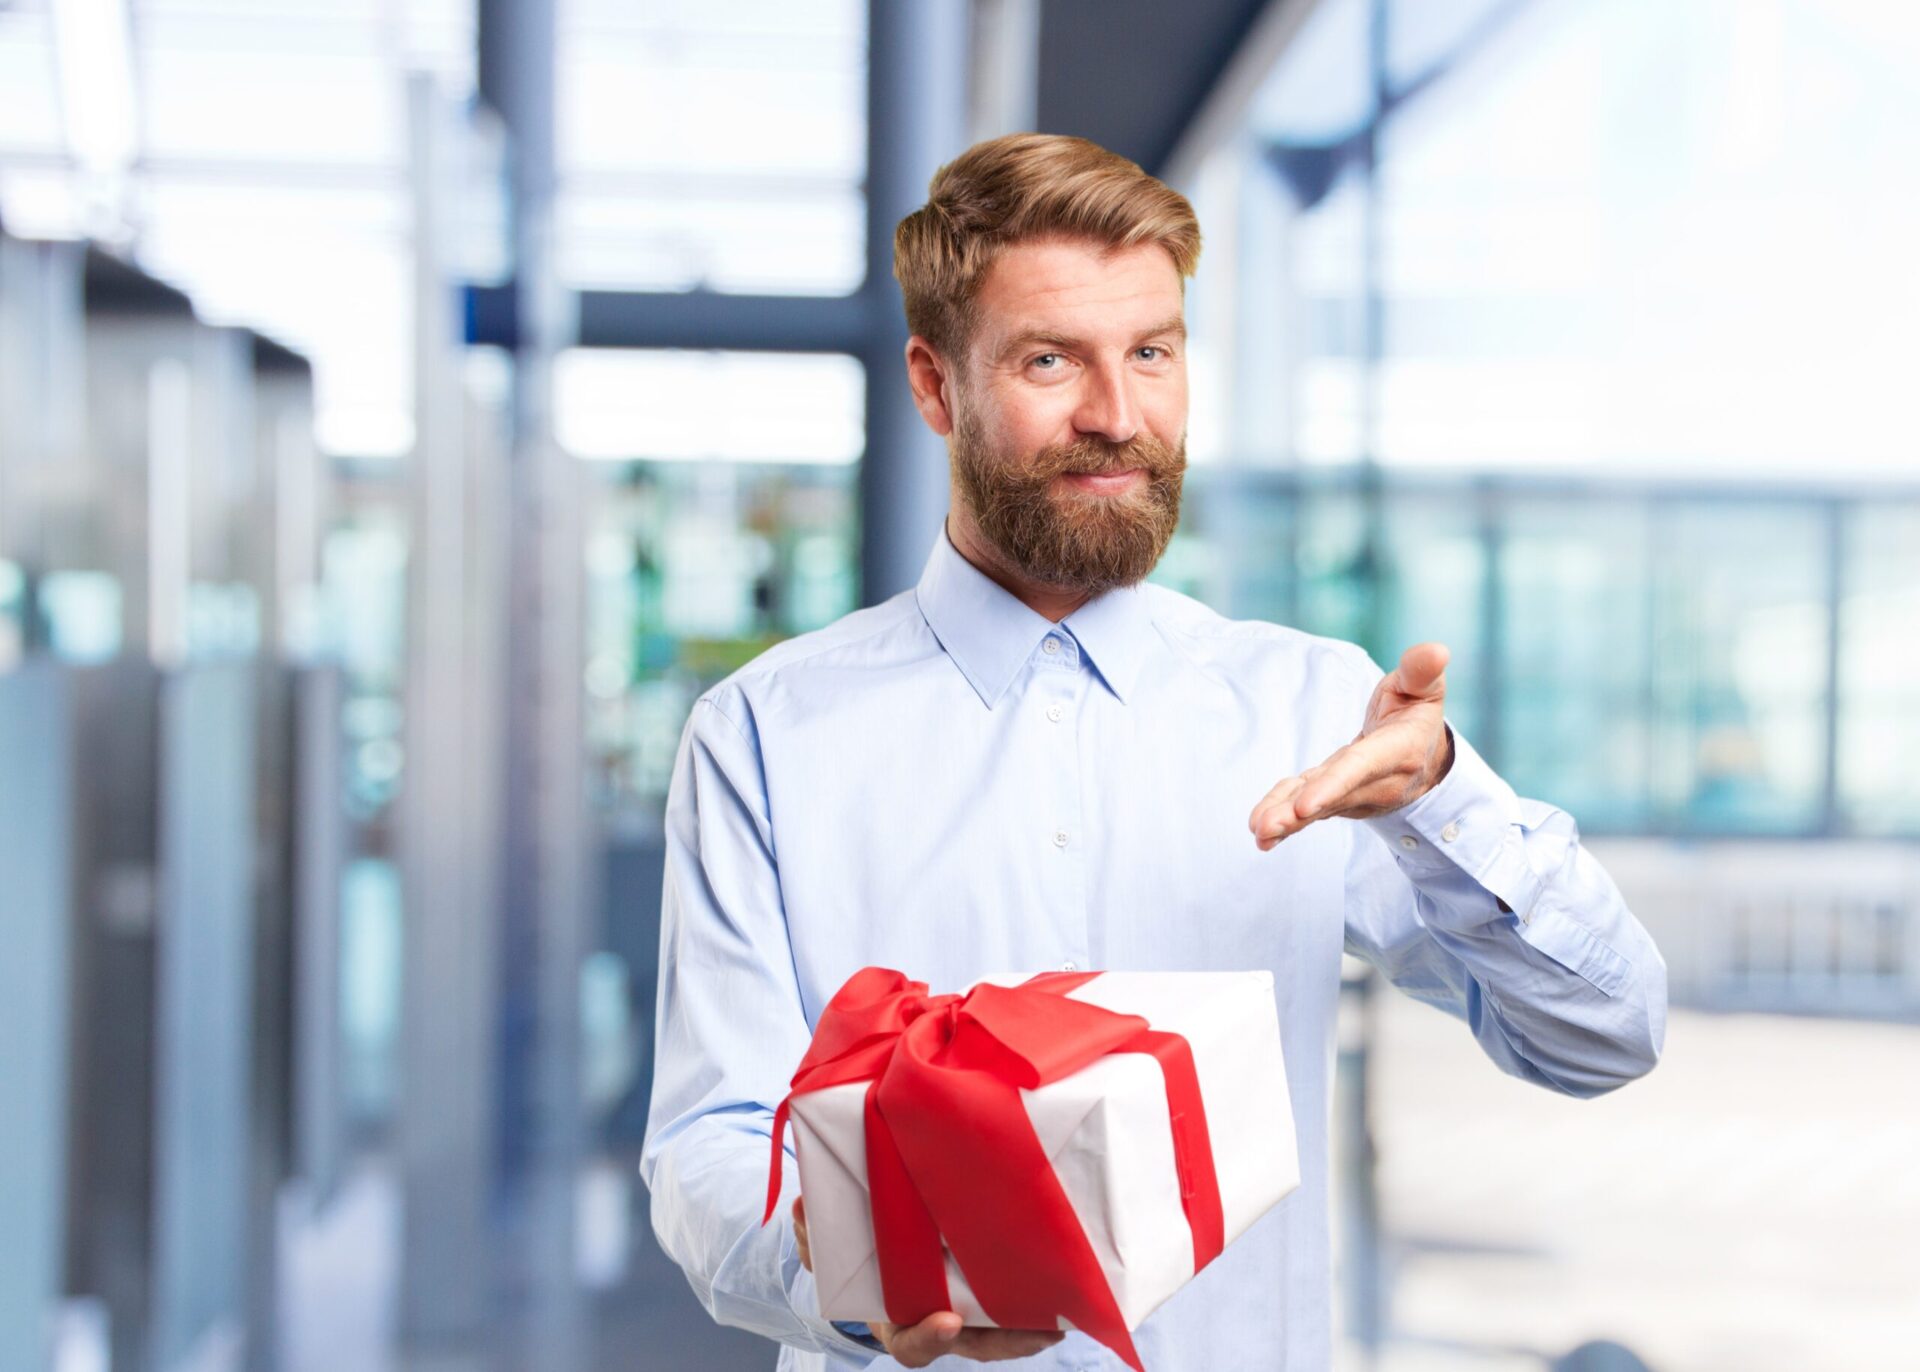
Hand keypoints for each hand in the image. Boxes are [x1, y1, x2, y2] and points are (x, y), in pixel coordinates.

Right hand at [792, 1196, 1065, 1364]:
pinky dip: (1035, 1294)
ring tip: (1069, 1311)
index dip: (928, 1337)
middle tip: (1045, 1333)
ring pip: (1001, 1326)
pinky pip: (1011, 1295)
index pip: (911, 1343)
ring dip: (1034, 1324)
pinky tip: (1064, 1279)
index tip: (947, 1321)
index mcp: (895, 1320)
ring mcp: (961, 1304)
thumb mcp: (822, 1243)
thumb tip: (805, 1208)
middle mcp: (934, 1318)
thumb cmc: (847, 1247)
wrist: (868, 1237)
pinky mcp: (983, 1280)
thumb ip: (812, 1233)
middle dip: (1010, 1342)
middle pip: (975, 1343)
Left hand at [1249, 641, 1454, 849]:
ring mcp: (1353, 795)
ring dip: (1286, 822)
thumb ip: (1421, 671)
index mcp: (1397, 751)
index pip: (1359, 768)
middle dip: (1297, 813)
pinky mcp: (1335, 799)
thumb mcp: (1423, 688)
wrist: (1423, 757)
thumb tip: (1436, 650)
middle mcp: (1376, 782)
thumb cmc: (1416, 713)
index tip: (1305, 805)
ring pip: (1317, 808)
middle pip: (1332, 797)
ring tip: (1259, 832)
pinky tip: (1260, 833)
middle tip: (1265, 827)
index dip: (1333, 785)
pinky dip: (1285, 820)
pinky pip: (1307, 809)